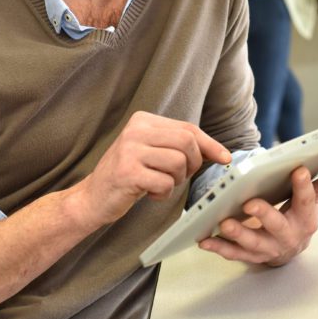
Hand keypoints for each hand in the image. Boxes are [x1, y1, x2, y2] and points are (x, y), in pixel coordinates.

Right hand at [73, 112, 231, 228]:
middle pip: (187, 142)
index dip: (210, 144)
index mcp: (143, 120)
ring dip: (175, 181)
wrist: (92, 198)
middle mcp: (135, 130)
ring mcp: (129, 150)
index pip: (188, 128)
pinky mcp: (127, 172)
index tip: (225, 158)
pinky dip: (163, 193)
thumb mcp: (152, 152)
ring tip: (159, 184)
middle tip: (179, 177)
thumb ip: (178, 146)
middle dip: (192, 164)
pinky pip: (164, 183)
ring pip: (178, 163)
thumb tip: (218, 152)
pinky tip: (147, 193)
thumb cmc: (129, 176)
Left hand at [198, 150, 317, 265]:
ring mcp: (268, 247)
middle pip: (277, 225)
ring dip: (237, 233)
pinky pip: (233, 253)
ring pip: (252, 243)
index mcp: (307, 216)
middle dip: (264, 215)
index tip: (298, 170)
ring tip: (224, 222)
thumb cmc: (304, 214)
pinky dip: (219, 247)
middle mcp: (288, 234)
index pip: (306, 200)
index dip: (302, 186)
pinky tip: (205, 238)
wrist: (293, 246)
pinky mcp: (250, 255)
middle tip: (251, 203)